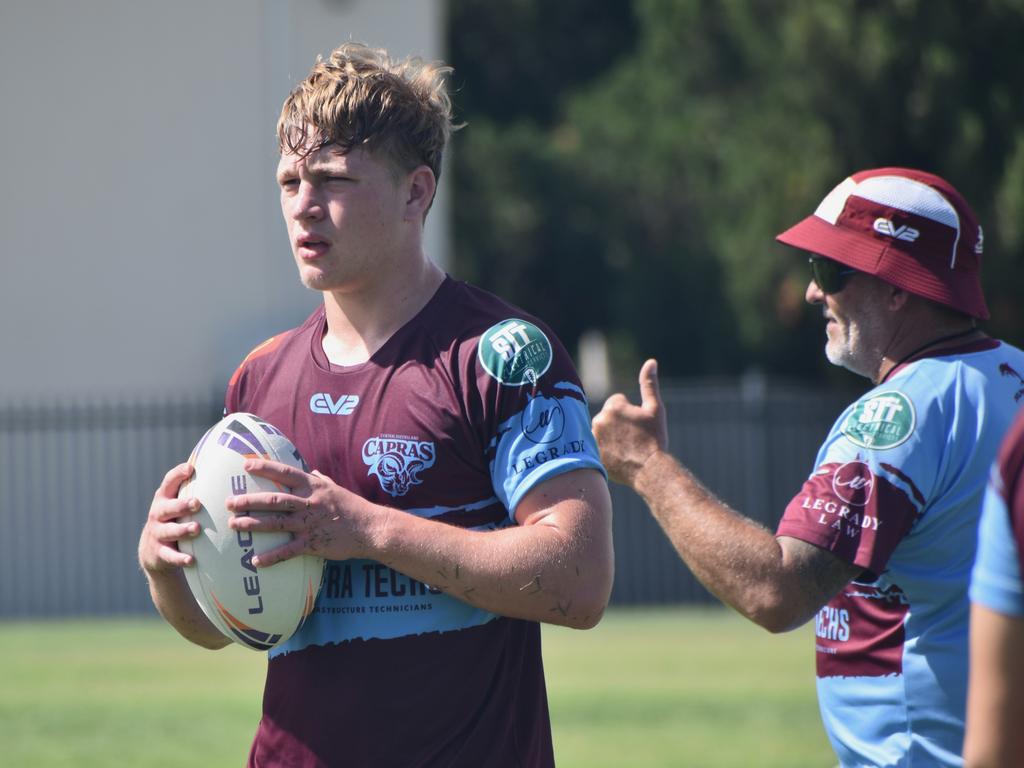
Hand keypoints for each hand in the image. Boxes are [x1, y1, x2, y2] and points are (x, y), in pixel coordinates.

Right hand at [138, 463, 200, 572]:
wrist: (153, 550)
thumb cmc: (176, 519)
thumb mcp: (179, 503)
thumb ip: (194, 489)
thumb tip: (225, 468)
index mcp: (164, 498)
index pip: (168, 483)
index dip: (178, 474)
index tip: (191, 468)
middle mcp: (158, 514)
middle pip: (167, 508)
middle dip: (181, 505)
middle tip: (196, 503)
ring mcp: (157, 534)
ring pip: (169, 531)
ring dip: (182, 530)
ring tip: (196, 529)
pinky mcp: (159, 553)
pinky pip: (170, 556)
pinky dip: (180, 558)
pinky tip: (191, 559)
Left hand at [225, 459, 379, 566]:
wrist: (370, 529)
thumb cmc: (352, 507)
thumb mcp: (335, 488)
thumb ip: (321, 479)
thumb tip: (311, 471)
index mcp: (314, 487)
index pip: (285, 473)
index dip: (265, 468)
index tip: (246, 465)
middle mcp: (309, 503)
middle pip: (274, 499)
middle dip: (250, 500)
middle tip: (229, 502)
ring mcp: (310, 523)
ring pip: (276, 523)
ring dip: (253, 524)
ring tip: (234, 525)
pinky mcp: (313, 544)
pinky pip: (288, 551)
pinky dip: (271, 557)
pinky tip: (255, 561)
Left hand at [591, 358, 668, 486]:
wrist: (649, 470)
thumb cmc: (655, 438)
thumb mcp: (655, 409)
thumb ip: (649, 384)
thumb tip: (651, 361)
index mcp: (613, 406)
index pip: (617, 402)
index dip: (629, 413)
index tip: (637, 426)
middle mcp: (599, 419)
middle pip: (607, 416)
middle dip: (617, 424)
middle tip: (632, 438)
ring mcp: (593, 437)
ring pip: (600, 430)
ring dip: (609, 435)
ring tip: (624, 448)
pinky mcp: (590, 453)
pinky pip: (594, 445)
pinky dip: (602, 448)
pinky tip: (615, 456)